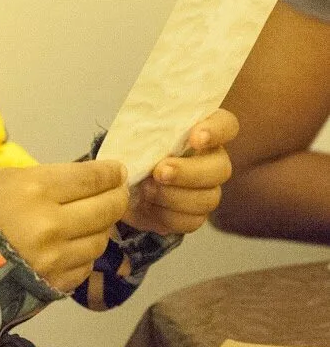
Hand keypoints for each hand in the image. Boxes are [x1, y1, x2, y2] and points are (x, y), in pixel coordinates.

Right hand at [0, 160, 129, 292]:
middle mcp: (51, 224)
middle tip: (116, 193)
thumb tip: (97, 177)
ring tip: (90, 221)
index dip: (112, 173)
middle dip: (117, 197)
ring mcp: (56, 257)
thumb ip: (54, 177)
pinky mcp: (57, 282)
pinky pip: (87, 264)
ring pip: (102, 238)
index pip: (94, 178)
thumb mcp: (11, 180)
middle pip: (107, 208)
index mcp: (37, 190)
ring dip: (101, 228)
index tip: (117, 172)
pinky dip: (84, 253)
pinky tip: (71, 246)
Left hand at [122, 108, 237, 235]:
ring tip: (146, 189)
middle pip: (221, 168)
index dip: (216, 131)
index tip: (196, 138)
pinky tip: (148, 205)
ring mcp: (207, 190)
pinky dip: (167, 216)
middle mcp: (211, 160)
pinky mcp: (194, 215)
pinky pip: (192, 221)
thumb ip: (145, 128)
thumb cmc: (132, 149)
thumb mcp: (135, 132)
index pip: (226, 125)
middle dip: (189, 172)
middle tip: (160, 172)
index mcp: (202, 132)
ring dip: (174, 196)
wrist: (120, 182)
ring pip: (208, 198)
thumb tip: (144, 134)